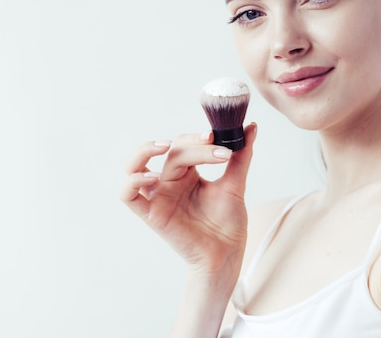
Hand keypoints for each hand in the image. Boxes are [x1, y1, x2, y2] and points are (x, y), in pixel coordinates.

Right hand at [121, 123, 256, 275]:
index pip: (185, 145)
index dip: (199, 140)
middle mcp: (169, 182)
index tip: (219, 138)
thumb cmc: (228, 224)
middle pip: (172, 152)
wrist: (228, 254)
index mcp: (187, 174)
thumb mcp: (235, 184)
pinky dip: (134, 181)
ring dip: (145, 150)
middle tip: (217, 149)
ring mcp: (158, 198)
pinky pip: (128, 195)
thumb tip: (251, 128)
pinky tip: (153, 176)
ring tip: (167, 145)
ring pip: (135, 166)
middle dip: (195, 147)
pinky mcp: (151, 215)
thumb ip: (241, 156)